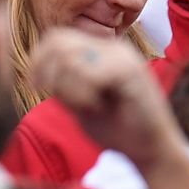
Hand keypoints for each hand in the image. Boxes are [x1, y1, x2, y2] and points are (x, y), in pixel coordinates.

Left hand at [31, 28, 184, 171]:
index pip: (56, 37)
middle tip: (59, 99)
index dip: (38, 59)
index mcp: (101, 51)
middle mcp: (113, 48)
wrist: (153, 151)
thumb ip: (61, 84)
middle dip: (48, 72)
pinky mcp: (130, 71)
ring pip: (69, 59)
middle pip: (58, 41)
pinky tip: (96, 107)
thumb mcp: (78, 103)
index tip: (36, 85)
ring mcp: (123, 57)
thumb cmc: (117, 130)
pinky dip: (82, 94)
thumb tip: (36, 71)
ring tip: (86, 106)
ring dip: (68, 89)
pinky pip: (87, 73)